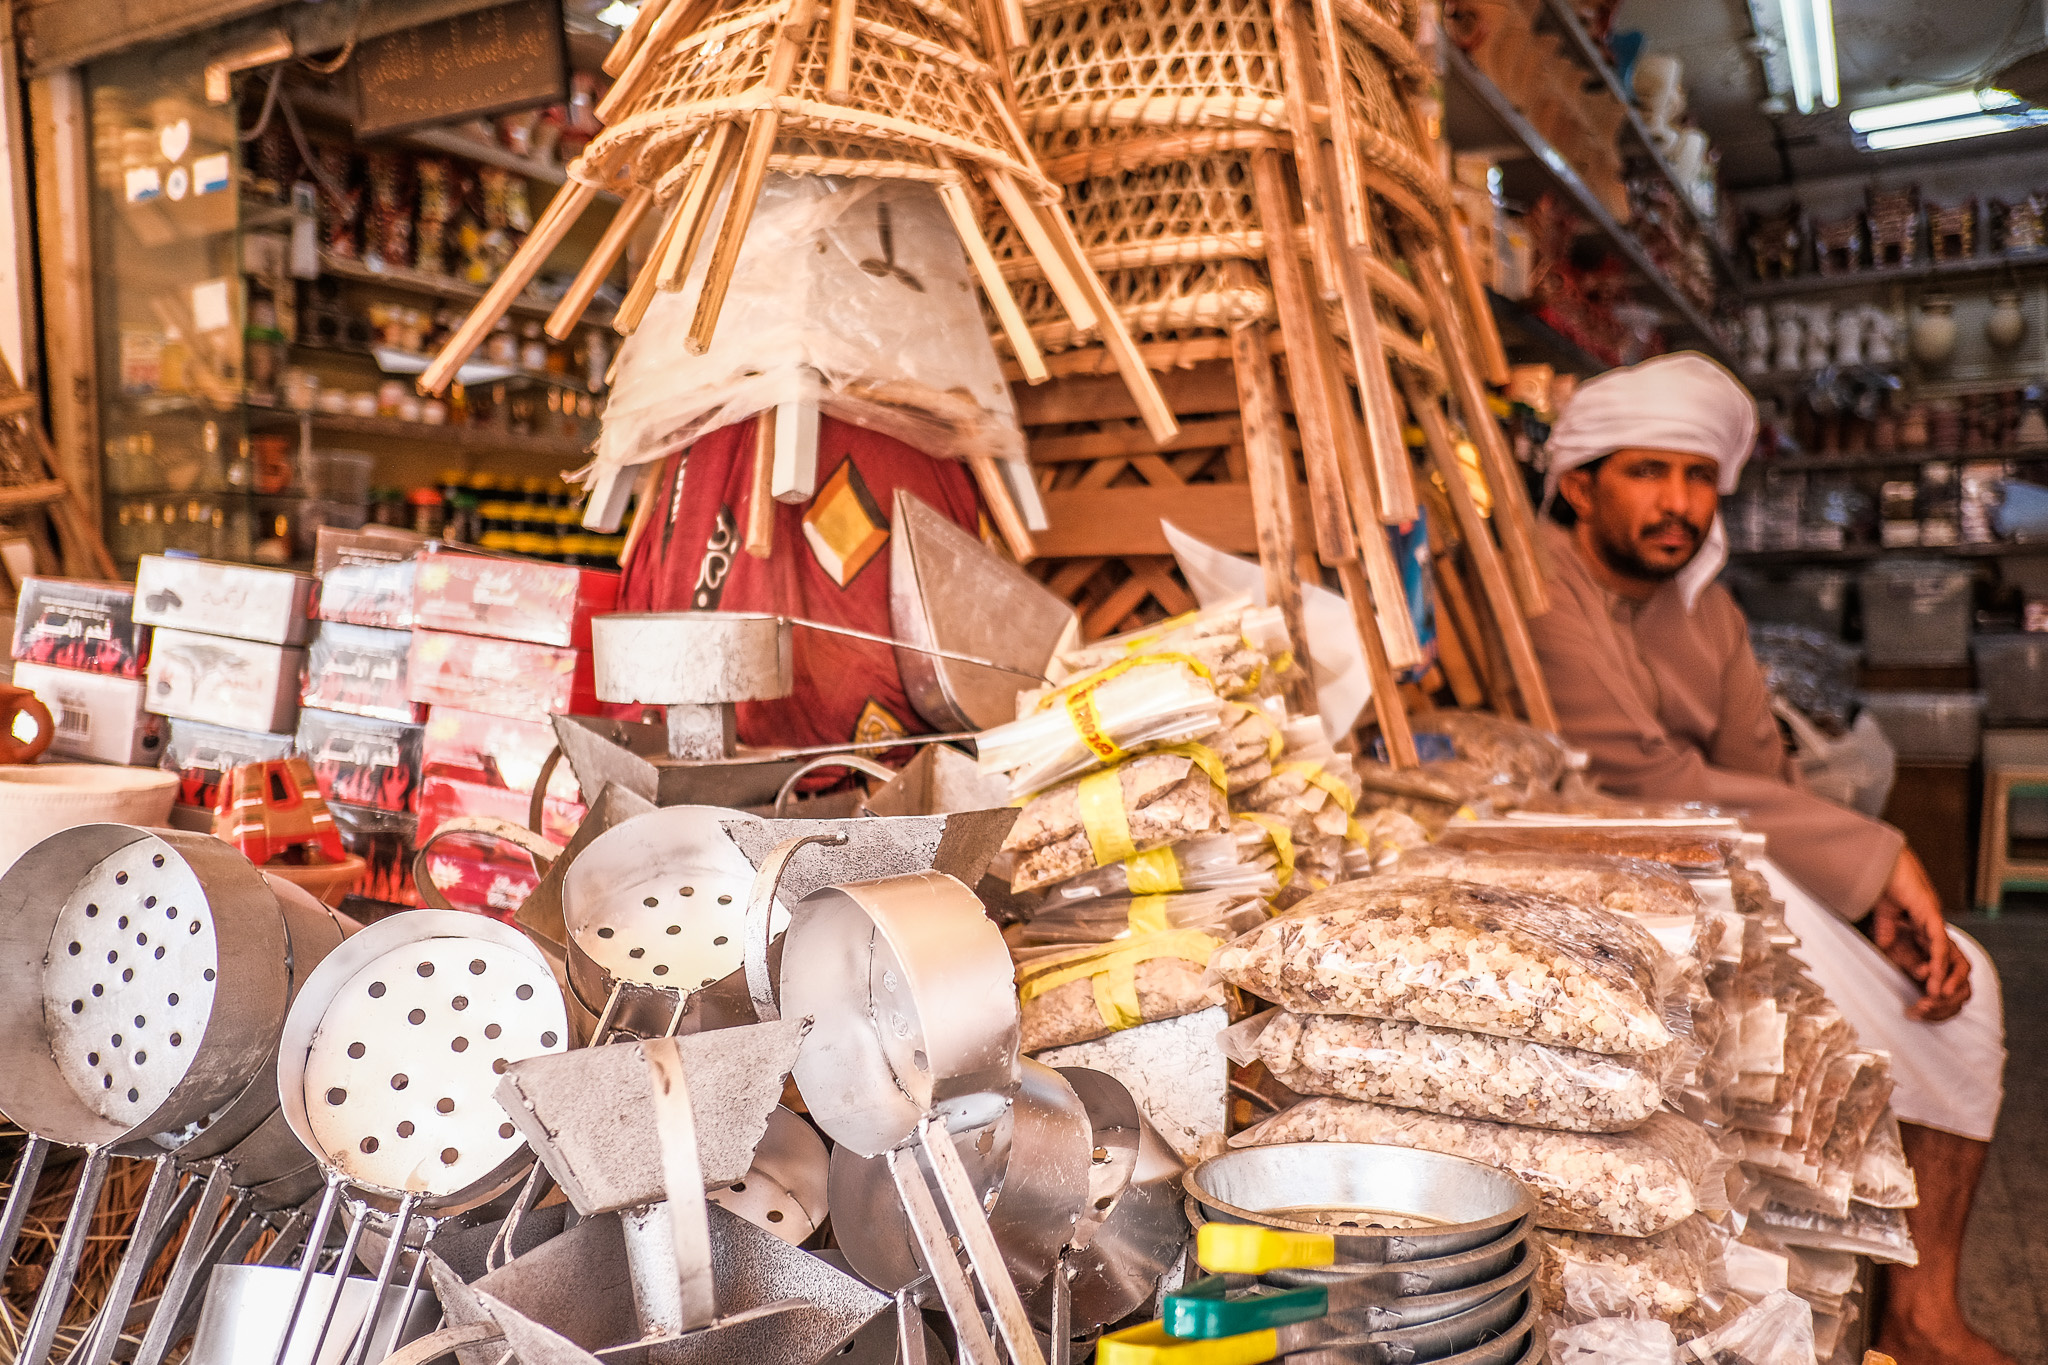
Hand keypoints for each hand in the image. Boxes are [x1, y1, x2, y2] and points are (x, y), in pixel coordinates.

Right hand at [1868, 849, 1970, 1021]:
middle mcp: (1931, 924)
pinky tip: (1934, 976)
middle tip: (1930, 999)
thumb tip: (1884, 947)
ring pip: (1943, 954)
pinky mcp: (1932, 915)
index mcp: (1921, 924)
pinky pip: (1938, 943)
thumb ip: (1886, 933)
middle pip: (1940, 958)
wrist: (1883, 862)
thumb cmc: (1884, 884)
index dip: (1922, 972)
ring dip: (1941, 977)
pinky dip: (1937, 962)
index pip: (1926, 954)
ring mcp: (1934, 919)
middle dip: (1937, 980)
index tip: (1915, 987)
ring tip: (1936, 996)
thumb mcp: (1884, 918)